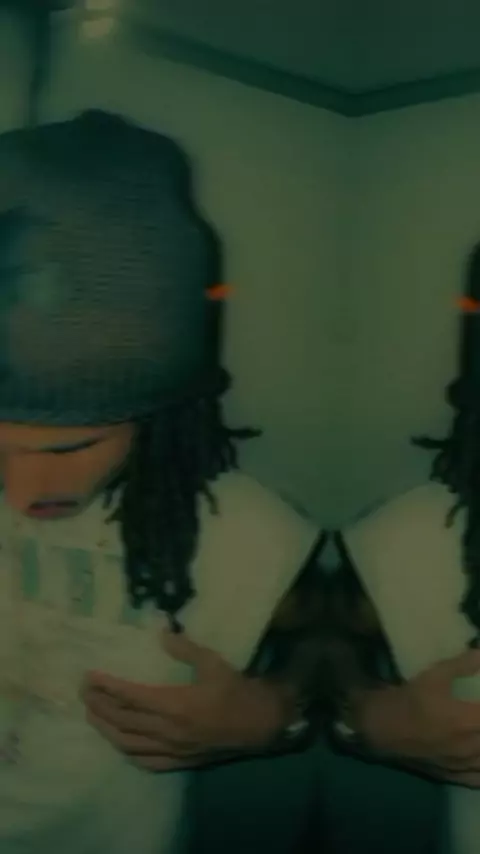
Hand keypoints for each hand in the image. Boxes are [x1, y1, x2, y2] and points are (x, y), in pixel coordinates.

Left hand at [83, 630, 294, 771]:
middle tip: (84, 692)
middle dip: (99, 706)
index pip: (130, 697)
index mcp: (175, 705)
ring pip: (129, 744)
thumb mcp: (214, 662)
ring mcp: (173, 750)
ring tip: (92, 715)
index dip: (107, 687)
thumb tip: (161, 632)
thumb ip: (185, 648)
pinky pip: (146, 762)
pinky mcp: (180, 761)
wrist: (261, 724)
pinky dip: (128, 751)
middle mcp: (168, 731)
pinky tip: (120, 743)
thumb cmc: (237, 690)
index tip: (90, 676)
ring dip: (106, 729)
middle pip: (123, 721)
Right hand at [356, 649, 479, 786]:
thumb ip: (463, 665)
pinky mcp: (452, 776)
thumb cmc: (409, 699)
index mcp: (470, 721)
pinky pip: (477, 779)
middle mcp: (471, 747)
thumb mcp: (435, 675)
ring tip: (475, 730)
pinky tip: (477, 758)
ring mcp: (463, 766)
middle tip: (477, 713)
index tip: (479, 701)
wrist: (381, 728)